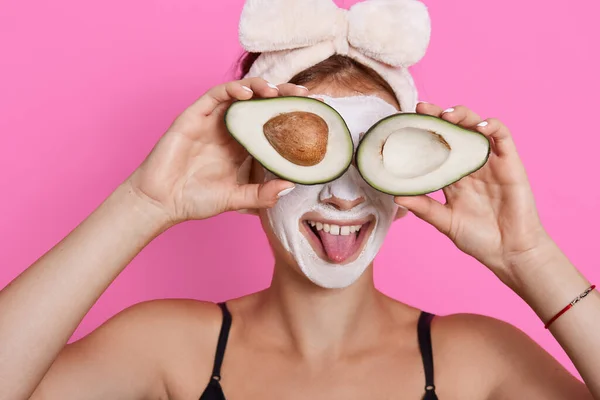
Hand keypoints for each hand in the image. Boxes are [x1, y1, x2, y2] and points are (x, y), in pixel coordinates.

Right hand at [126, 78, 306, 224]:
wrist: (162, 202)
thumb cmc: (197, 200)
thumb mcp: (237, 199)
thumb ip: (261, 195)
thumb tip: (290, 186)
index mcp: (243, 146)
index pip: (272, 124)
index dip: (292, 115)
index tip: (315, 113)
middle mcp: (231, 130)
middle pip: (261, 104)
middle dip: (283, 96)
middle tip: (304, 95)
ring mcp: (213, 122)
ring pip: (240, 94)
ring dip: (260, 88)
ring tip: (276, 92)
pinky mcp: (194, 116)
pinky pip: (215, 96)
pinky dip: (232, 90)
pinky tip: (247, 94)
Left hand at [394, 103, 550, 280]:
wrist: (509, 252)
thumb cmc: (478, 238)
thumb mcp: (445, 221)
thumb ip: (425, 208)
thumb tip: (396, 196)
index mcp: (452, 176)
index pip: (435, 147)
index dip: (422, 133)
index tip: (404, 122)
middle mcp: (469, 164)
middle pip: (453, 131)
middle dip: (438, 116)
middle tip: (422, 108)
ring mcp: (490, 162)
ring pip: (476, 127)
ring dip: (463, 116)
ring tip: (447, 115)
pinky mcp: (510, 163)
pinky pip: (502, 137)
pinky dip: (492, 127)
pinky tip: (479, 127)